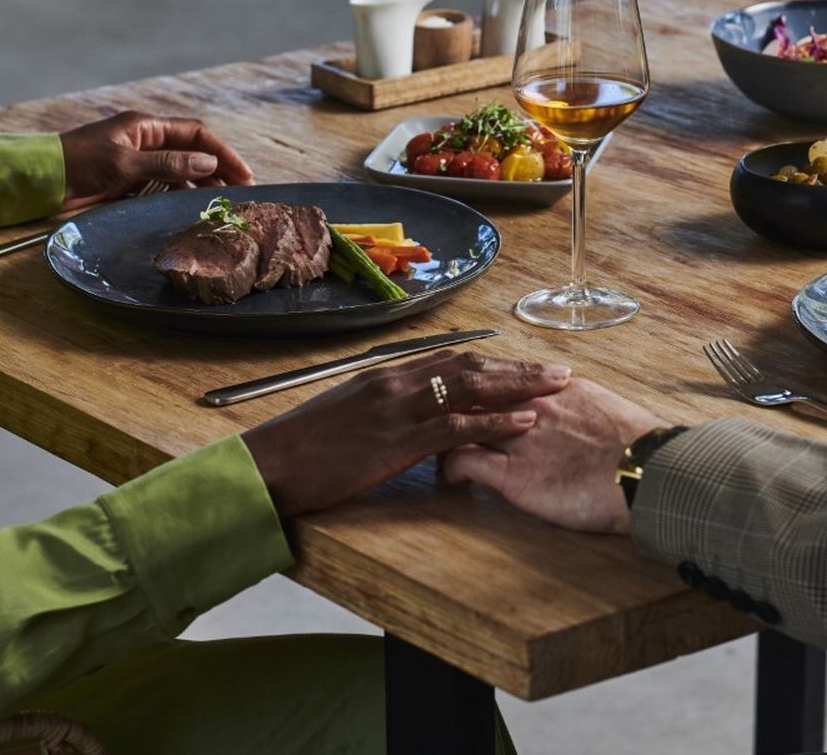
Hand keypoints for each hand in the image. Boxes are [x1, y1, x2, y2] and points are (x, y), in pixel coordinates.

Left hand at [59, 111, 253, 209]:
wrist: (39, 181)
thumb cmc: (77, 164)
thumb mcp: (125, 163)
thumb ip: (168, 164)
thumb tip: (209, 163)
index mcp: (146, 127)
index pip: (196, 135)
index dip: (223, 153)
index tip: (243, 174)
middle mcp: (146, 142)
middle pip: (193, 152)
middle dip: (219, 170)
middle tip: (241, 193)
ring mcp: (139, 163)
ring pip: (182, 172)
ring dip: (202, 185)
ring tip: (222, 203)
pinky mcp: (130, 183)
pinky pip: (165, 187)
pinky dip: (181, 196)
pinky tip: (192, 208)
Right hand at [241, 350, 570, 518]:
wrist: (268, 466)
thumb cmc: (302, 449)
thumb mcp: (347, 417)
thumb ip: (382, 409)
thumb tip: (410, 415)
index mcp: (385, 375)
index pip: (450, 360)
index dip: (493, 363)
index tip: (526, 365)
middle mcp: (396, 382)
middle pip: (470, 366)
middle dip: (518, 369)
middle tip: (558, 370)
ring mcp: (398, 409)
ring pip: (470, 388)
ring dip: (519, 387)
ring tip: (556, 388)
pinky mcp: (397, 441)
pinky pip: (456, 427)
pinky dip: (495, 422)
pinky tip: (525, 423)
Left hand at [444, 378, 668, 534]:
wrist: (648, 472)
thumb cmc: (640, 451)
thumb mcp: (607, 414)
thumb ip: (581, 409)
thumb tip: (574, 417)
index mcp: (555, 389)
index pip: (503, 379)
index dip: (482, 390)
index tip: (473, 402)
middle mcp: (530, 405)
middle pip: (473, 393)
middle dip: (454, 406)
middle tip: (442, 422)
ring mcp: (517, 437)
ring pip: (460, 423)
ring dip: (445, 435)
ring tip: (439, 449)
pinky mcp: (511, 473)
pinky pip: (463, 461)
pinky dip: (450, 467)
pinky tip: (453, 478)